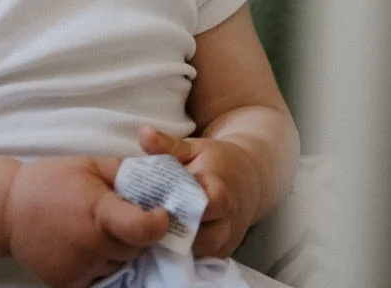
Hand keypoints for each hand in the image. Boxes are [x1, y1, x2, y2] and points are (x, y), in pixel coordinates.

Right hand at [5, 156, 169, 287]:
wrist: (8, 208)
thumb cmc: (53, 180)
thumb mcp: (91, 165)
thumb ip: (126, 173)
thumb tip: (161, 178)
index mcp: (98, 212)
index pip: (142, 230)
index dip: (159, 224)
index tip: (161, 215)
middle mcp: (91, 246)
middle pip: (136, 248)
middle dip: (135, 234)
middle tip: (120, 216)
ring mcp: (79, 269)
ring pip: (119, 265)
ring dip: (117, 250)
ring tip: (96, 230)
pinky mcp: (68, 284)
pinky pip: (100, 277)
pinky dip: (99, 263)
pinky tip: (84, 244)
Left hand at [137, 127, 262, 258]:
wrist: (248, 180)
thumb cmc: (216, 161)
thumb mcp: (193, 147)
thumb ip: (167, 145)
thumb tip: (143, 133)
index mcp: (221, 190)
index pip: (205, 205)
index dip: (180, 205)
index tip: (157, 198)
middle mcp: (228, 219)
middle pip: (198, 235)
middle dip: (172, 228)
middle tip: (148, 216)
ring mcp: (226, 239)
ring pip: (197, 250)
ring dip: (174, 241)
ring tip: (154, 226)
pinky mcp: (221, 253)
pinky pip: (198, 257)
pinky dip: (181, 249)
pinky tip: (165, 235)